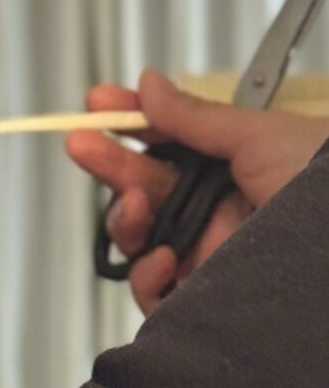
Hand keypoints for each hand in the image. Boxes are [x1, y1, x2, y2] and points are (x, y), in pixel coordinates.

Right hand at [66, 69, 328, 314]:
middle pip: (146, 189)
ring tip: (130, 202)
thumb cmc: (325, 187)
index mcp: (238, 169)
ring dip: (123, 218)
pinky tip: (162, 257)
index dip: (132, 123)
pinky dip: (147, 276)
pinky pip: (156, 294)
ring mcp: (212, 257)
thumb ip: (195, 116)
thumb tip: (149, 85)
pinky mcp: (207, 302)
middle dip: (110, 163)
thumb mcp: (259, 136)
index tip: (101, 101)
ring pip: (142, 241)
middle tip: (82, 141)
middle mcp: (222, 213)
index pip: (170, 144)